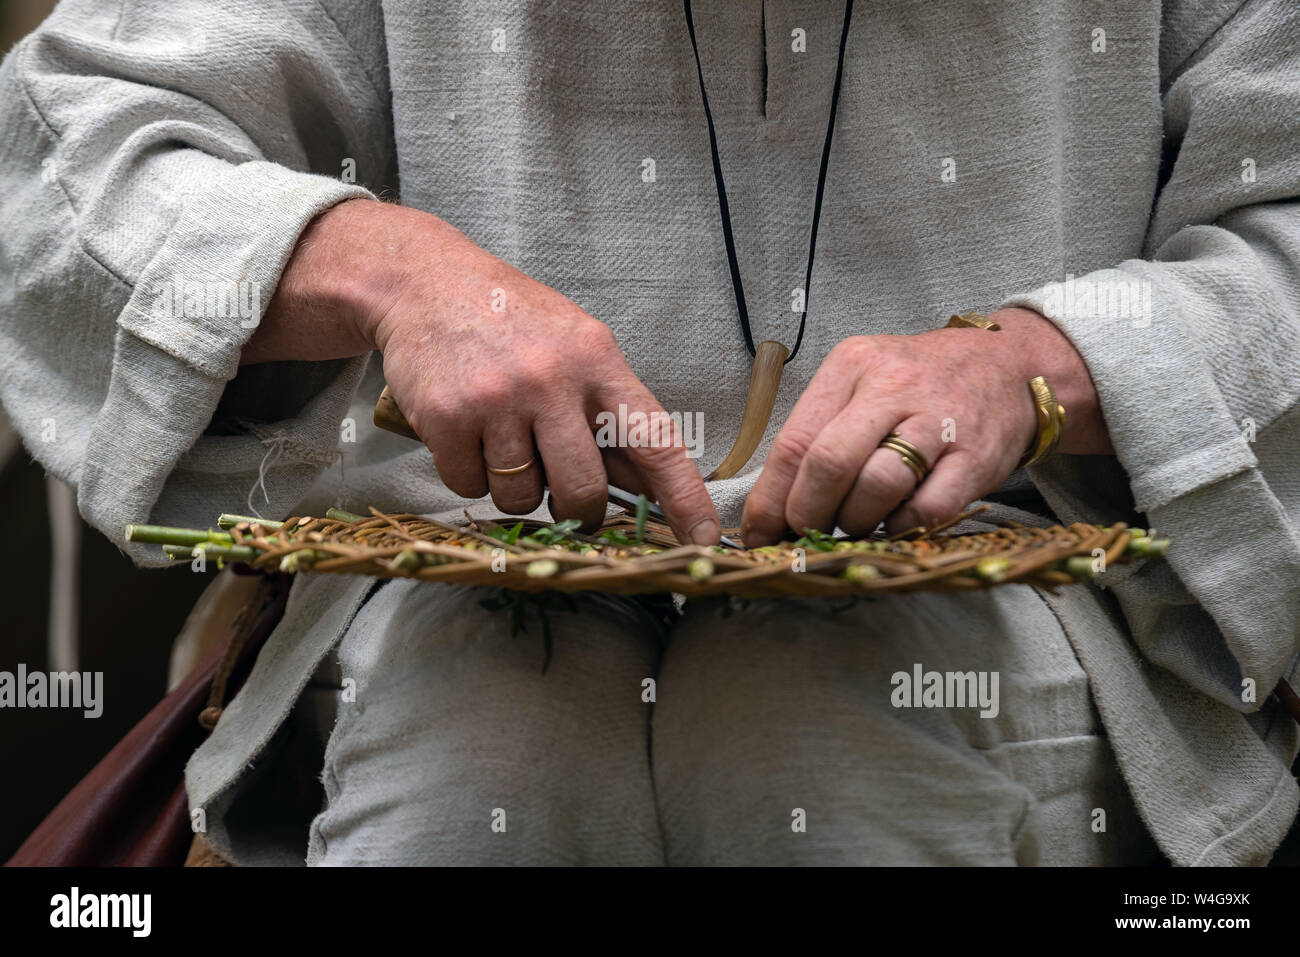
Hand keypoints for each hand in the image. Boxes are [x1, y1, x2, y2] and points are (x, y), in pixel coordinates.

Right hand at [246, 199, 719, 543]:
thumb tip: (651, 488)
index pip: (654, 442)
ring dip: (514, 488)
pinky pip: (469, 487)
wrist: (425, 281)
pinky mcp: (447, 417)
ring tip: (502, 441)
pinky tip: (467, 435)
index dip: (685, 498)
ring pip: (521, 496)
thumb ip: (611, 413)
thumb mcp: (577, 347)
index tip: (704, 542)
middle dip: (576, 509)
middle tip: (562, 496)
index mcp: (599, 360)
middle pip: (582, 490)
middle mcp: (552, 379)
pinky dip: (468, 475)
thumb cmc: (515, 321)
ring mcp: (498, 398)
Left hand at [740, 308, 1110, 544]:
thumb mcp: (859, 384)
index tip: (757, 535)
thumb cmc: (916, 384)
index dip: (769, 500)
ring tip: (854, 524)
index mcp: (851, 366)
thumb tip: (771, 509)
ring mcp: (938, 420)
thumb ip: (817, 433)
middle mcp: (892, 387)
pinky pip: (927, 508)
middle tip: (807, 534)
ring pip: (877, 486)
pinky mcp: (975, 455)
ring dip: (855, 522)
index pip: (794, 442)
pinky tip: (895, 521)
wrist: (1005, 367)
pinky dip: (902, 526)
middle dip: (807, 514)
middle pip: (829, 464)